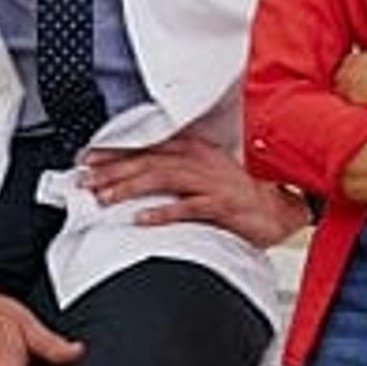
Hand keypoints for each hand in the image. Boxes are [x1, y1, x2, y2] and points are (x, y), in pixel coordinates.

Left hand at [78, 134, 313, 247]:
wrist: (281, 207)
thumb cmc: (241, 193)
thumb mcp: (204, 174)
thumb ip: (173, 173)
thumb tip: (137, 179)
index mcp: (192, 150)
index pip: (145, 148)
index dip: (114, 153)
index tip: (87, 160)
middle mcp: (198, 160)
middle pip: (146, 161)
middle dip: (112, 170)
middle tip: (85, 180)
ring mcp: (209, 180)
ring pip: (161, 178)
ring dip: (129, 187)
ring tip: (105, 197)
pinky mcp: (221, 203)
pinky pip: (186, 206)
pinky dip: (162, 212)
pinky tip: (141, 218)